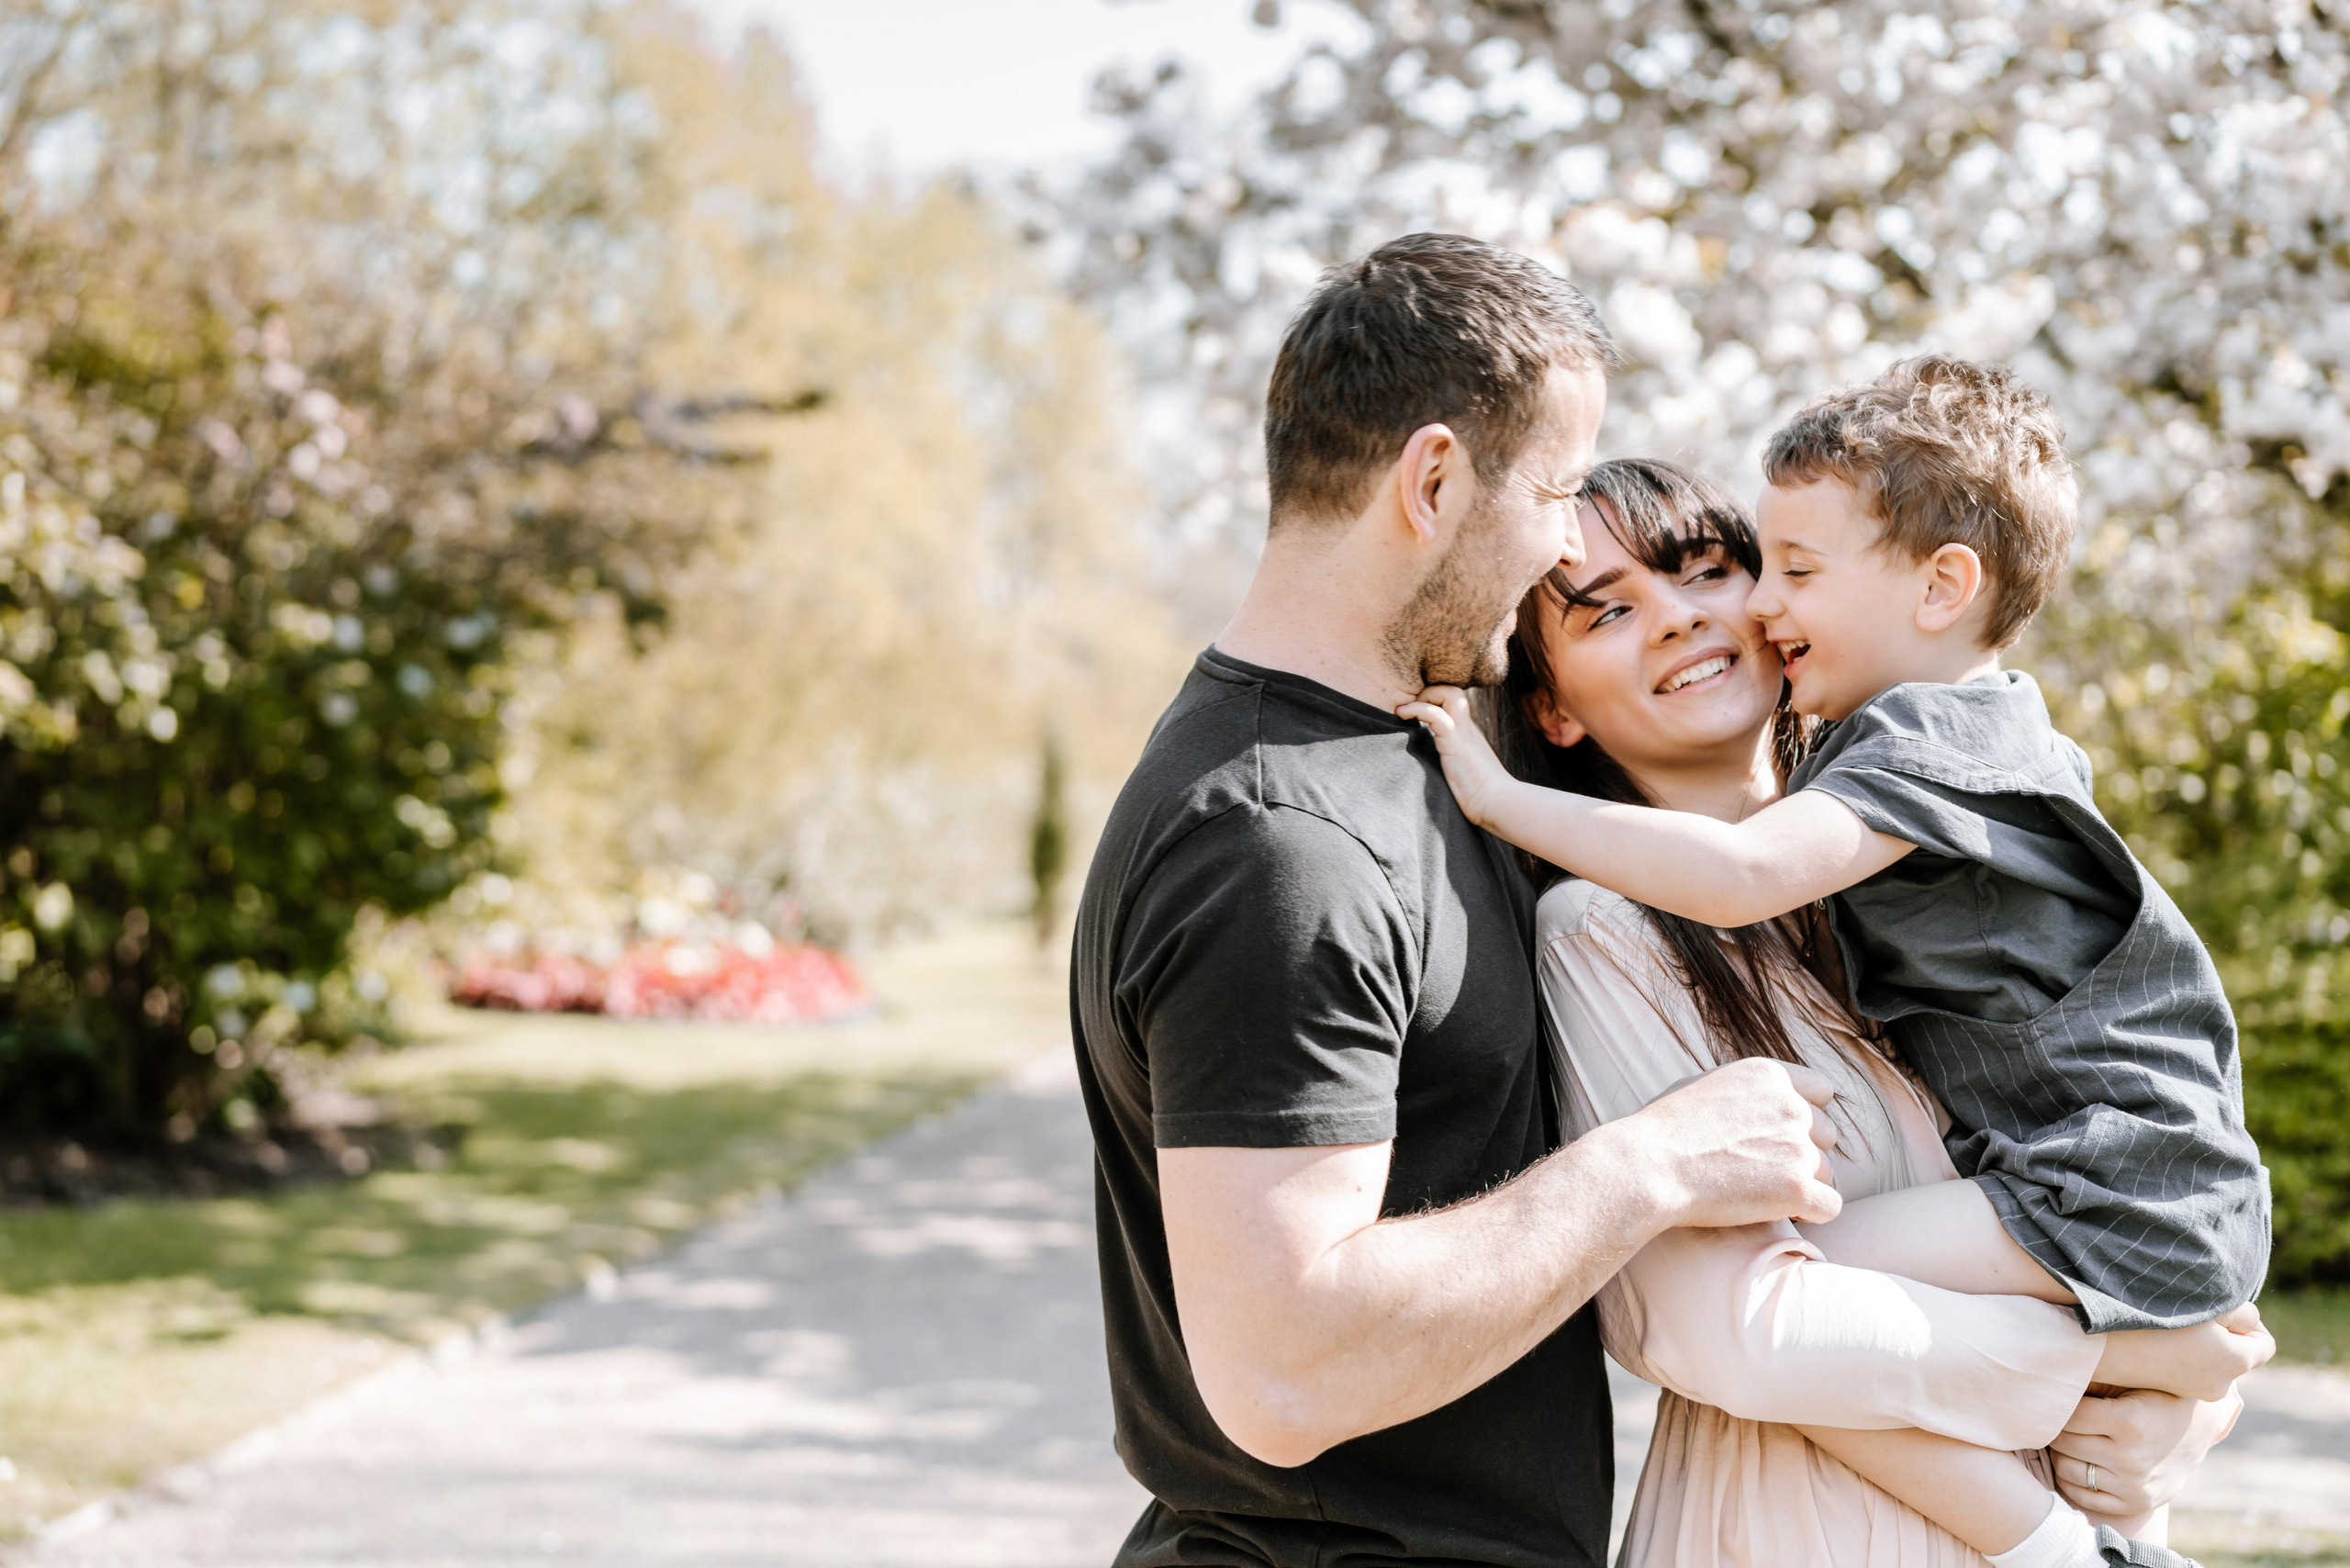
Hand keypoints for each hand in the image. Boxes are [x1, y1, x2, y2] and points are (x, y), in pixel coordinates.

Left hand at [1396, 685, 1515, 828]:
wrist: (1497, 803)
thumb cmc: (1481, 795)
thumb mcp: (1462, 771)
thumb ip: (1452, 762)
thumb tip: (1440, 768)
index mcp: (1467, 733)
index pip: (1453, 702)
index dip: (1433, 699)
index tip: (1413, 712)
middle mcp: (1467, 727)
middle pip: (1453, 690)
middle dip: (1429, 691)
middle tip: (1409, 708)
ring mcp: (1463, 732)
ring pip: (1449, 693)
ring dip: (1424, 695)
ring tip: (1405, 709)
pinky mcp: (1455, 742)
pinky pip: (1436, 714)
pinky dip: (1417, 708)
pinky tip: (1403, 714)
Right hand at [1613, 1057, 1843, 1228]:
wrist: (1649, 1166)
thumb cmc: (1662, 1129)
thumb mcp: (1703, 1084)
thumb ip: (1743, 1091)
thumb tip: (1756, 1102)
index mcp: (1769, 1076)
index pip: (1822, 1092)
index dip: (1806, 1116)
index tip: (1781, 1135)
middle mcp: (1790, 1106)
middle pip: (1827, 1134)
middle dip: (1804, 1153)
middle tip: (1765, 1170)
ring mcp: (1797, 1147)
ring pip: (1828, 1172)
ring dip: (1803, 1183)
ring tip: (1765, 1193)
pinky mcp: (1797, 1187)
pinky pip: (1830, 1206)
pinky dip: (1811, 1214)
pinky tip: (1786, 1214)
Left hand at [2050, 1383, 2244, 1518]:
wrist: (2198, 1429)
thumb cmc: (2156, 1394)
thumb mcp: (2132, 1379)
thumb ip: (2094, 1380)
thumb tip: (2047, 1377)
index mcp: (2130, 1421)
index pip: (2068, 1417)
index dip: (2058, 1405)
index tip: (2057, 1398)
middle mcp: (2132, 1458)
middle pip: (2064, 1443)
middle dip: (2056, 1428)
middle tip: (2057, 1417)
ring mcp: (2134, 1485)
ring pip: (2067, 1470)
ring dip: (2060, 1454)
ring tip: (2067, 1438)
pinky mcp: (2136, 1504)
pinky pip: (2083, 1496)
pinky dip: (2070, 1480)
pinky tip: (2076, 1461)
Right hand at [2093, 1302, 2274, 1400]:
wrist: (2102, 1344)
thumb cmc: (2154, 1317)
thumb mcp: (2207, 1303)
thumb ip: (2241, 1311)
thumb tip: (2247, 1322)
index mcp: (2236, 1361)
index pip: (2265, 1344)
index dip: (2252, 1322)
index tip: (2226, 1307)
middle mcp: (2221, 1384)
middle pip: (2236, 1353)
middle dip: (2224, 1332)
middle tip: (2197, 1310)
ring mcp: (2194, 1390)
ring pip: (2212, 1360)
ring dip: (2202, 1342)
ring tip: (2174, 1322)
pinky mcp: (2171, 1390)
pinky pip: (2190, 1368)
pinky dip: (2182, 1353)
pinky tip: (2159, 1337)